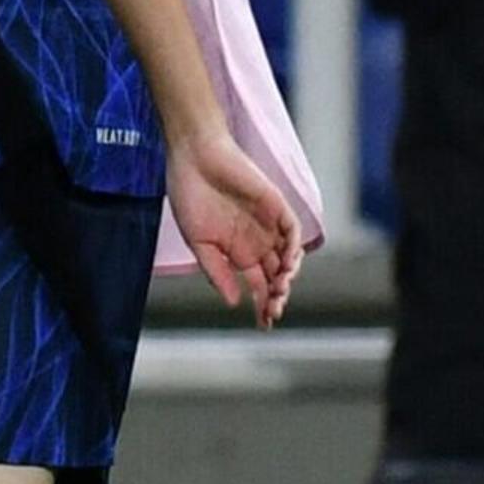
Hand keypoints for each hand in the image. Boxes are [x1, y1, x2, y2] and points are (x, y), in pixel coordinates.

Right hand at [166, 124, 299, 327]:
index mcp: (237, 252)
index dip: (263, 305)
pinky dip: (294, 249)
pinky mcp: (276, 207)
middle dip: (277, 297)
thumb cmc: (189, 197)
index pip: (258, 285)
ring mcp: (268, 225)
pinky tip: (287, 265)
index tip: (263, 324)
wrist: (194, 159)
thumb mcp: (198, 243)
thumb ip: (216, 272)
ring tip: (279, 291)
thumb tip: (234, 302)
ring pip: (288, 258)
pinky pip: (293, 232)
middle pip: (276, 276)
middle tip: (273, 312)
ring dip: (287, 277)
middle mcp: (257, 242)